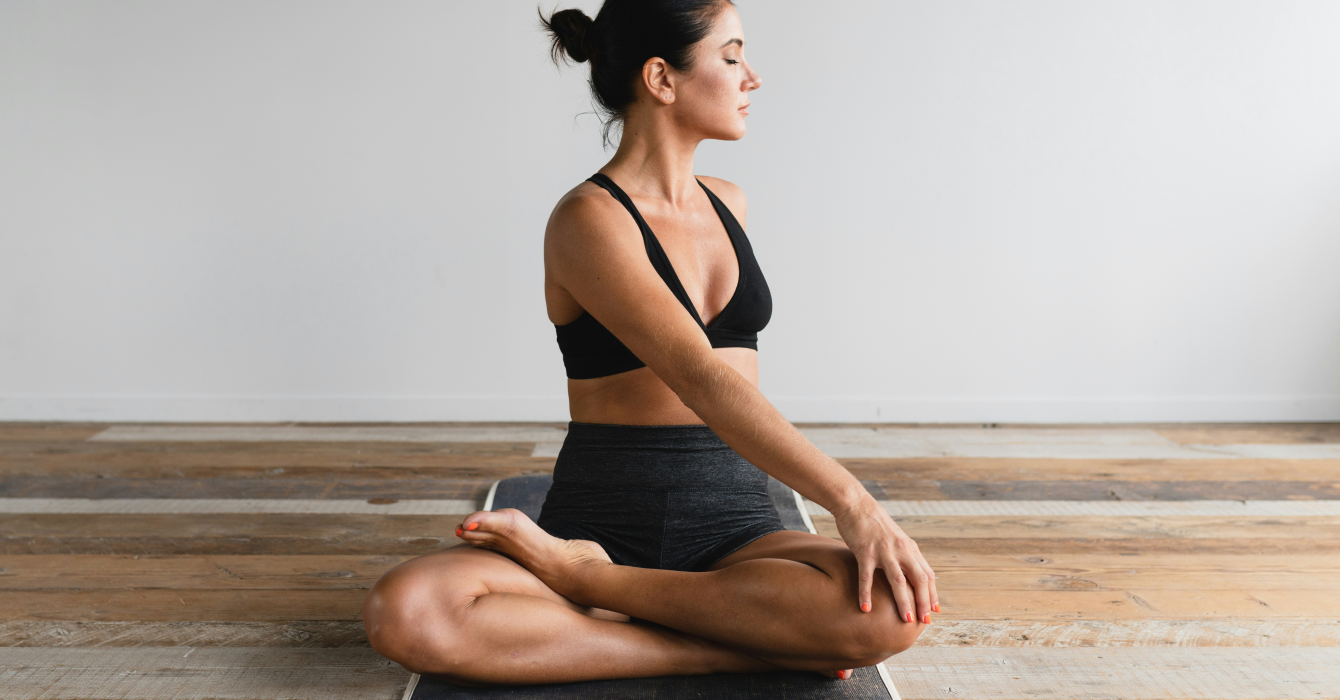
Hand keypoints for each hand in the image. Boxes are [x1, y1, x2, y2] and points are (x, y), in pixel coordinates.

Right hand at [831, 494, 938, 622]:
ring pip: (898, 581)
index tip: (934, 611)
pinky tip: (866, 608)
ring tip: (906, 620)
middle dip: (924, 602)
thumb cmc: (874, 523)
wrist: (855, 504)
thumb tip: (911, 573)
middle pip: (918, 579)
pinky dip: (866, 594)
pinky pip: (866, 576)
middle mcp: (901, 550)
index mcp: (909, 548)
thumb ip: (904, 554)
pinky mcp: (865, 551)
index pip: (927, 574)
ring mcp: (883, 551)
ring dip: (904, 601)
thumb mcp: (895, 538)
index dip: (932, 594)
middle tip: (924, 622)